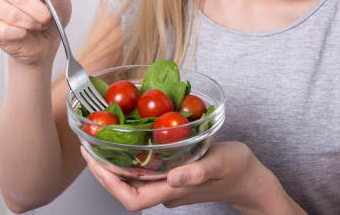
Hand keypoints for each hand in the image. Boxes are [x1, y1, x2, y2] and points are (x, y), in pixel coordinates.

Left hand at [81, 142, 301, 213]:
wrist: (252, 179)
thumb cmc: (239, 170)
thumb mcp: (221, 163)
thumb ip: (199, 171)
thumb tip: (175, 177)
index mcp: (173, 191)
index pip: (131, 198)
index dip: (108, 183)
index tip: (93, 160)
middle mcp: (166, 190)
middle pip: (124, 189)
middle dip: (102, 170)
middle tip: (87, 145)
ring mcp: (168, 184)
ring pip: (132, 180)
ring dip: (113, 163)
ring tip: (99, 141)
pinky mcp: (172, 175)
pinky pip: (144, 171)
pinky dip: (129, 158)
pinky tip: (126, 139)